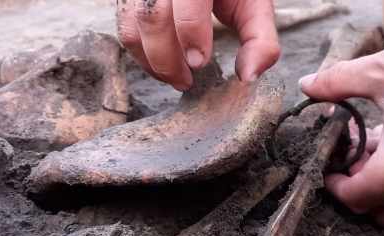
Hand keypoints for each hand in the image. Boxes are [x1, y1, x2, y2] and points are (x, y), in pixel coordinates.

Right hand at [116, 0, 279, 90]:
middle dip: (167, 58)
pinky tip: (163, 64)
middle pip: (152, 16)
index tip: (198, 63)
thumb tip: (248, 77)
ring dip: (151, 61)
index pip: (188, 0)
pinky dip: (141, 54)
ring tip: (176, 76)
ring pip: (131, 25)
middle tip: (186, 81)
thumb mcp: (254, 6)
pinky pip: (124, 28)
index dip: (190, 33)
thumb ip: (259, 40)